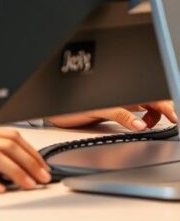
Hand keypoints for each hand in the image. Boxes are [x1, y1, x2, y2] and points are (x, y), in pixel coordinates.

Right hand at [49, 100, 176, 131]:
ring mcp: (109, 99)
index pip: (150, 96)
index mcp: (122, 94)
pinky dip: (131, 119)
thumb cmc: (77, 106)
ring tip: (169, 118)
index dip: (166, 105)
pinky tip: (141, 126)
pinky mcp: (97, 106)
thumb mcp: (106, 111)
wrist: (52, 104)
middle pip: (150, 96)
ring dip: (158, 109)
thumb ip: (126, 113)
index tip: (176, 115)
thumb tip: (146, 122)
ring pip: (140, 100)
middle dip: (167, 105)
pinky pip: (118, 111)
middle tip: (177, 116)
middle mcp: (118, 93)